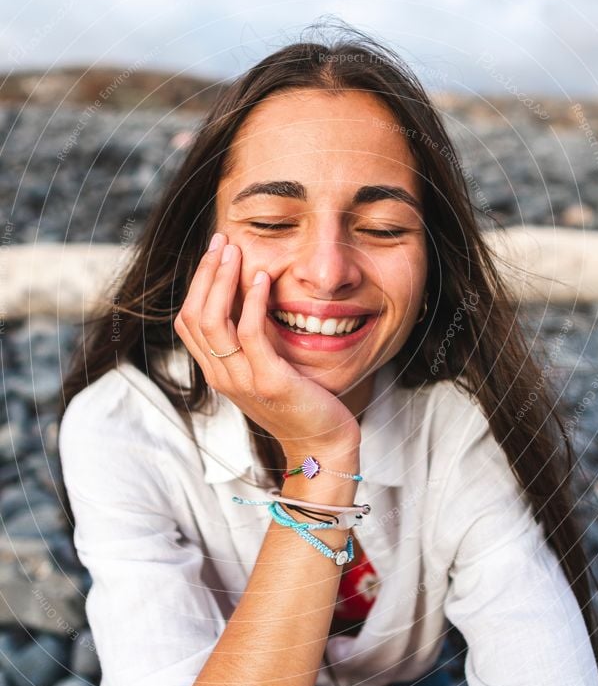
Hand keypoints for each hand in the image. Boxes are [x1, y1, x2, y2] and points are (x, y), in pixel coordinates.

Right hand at [174, 234, 361, 458]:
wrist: (322, 445)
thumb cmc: (299, 403)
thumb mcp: (265, 368)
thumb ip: (251, 341)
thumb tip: (249, 296)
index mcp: (217, 372)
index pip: (188, 321)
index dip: (197, 283)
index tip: (215, 252)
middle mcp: (221, 377)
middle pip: (194, 316)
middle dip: (206, 273)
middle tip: (221, 240)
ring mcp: (242, 381)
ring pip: (213, 321)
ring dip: (222, 279)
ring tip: (235, 251)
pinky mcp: (269, 382)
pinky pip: (250, 334)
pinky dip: (252, 301)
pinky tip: (263, 277)